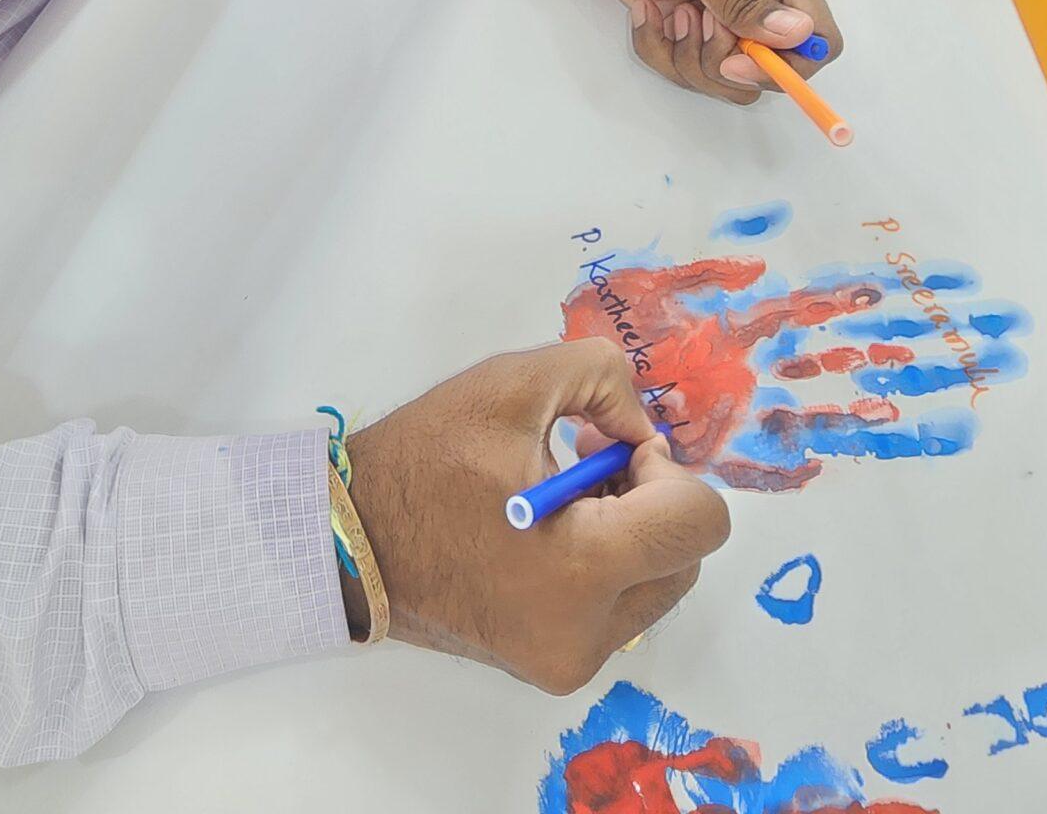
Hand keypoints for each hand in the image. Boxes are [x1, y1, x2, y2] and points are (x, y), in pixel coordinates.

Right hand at [346, 341, 729, 692]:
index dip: (669, 470)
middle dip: (651, 500)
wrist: (348, 541)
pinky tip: (549, 528)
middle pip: (684, 559)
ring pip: (654, 586)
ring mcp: (567, 659)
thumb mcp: (513, 383)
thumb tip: (646, 429)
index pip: (698, 524)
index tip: (613, 447)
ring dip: (630, 532)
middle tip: (589, 459)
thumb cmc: (423, 461)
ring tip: (560, 491)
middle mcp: (585, 633)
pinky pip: (614, 609)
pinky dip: (602, 565)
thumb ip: (603, 377)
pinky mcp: (551, 668)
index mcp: (583, 568)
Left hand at [574, 0, 840, 103]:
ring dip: (687, 56)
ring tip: (668, 11)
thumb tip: (798, 34)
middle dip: (722, 62)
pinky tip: (647, 12)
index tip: (738, 62)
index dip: (790, 64)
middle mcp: (757, 1)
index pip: (820, 38)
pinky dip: (658, 48)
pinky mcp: (688, 31)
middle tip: (690, 19)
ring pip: (724, 77)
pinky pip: (684, 69)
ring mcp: (721, 20)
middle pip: (769, 70)